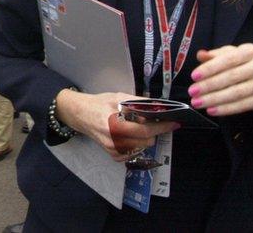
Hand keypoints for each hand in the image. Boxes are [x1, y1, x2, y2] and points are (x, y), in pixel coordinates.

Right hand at [56, 90, 178, 161]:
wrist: (79, 114)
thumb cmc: (99, 103)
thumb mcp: (118, 97)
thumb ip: (139, 103)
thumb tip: (160, 107)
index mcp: (115, 124)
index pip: (146, 130)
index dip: (162, 127)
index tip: (174, 123)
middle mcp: (114, 140)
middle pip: (147, 141)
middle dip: (153, 131)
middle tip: (152, 122)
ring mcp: (113, 149)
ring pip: (142, 147)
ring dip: (145, 138)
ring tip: (136, 126)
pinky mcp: (113, 155)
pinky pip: (134, 152)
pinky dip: (136, 144)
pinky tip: (128, 134)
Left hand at [188, 44, 252, 115]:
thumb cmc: (247, 63)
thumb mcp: (233, 54)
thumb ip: (215, 55)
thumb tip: (200, 55)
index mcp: (250, 51)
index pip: (228, 59)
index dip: (210, 68)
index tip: (194, 76)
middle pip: (231, 77)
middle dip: (209, 85)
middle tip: (192, 92)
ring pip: (237, 93)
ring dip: (215, 99)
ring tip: (197, 102)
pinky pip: (242, 105)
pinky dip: (226, 109)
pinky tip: (211, 110)